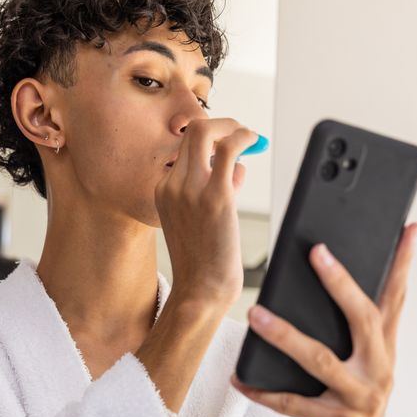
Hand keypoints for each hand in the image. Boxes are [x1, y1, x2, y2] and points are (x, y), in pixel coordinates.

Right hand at [155, 117, 258, 312]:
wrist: (200, 292)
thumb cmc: (204, 266)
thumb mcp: (201, 223)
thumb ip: (215, 192)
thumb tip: (236, 168)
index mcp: (163, 191)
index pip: (185, 149)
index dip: (210, 140)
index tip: (229, 143)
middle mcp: (173, 185)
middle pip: (191, 131)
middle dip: (221, 123)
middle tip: (240, 132)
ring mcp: (191, 189)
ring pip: (206, 131)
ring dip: (233, 127)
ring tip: (249, 136)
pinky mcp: (215, 196)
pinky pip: (229, 148)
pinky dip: (244, 137)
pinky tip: (253, 141)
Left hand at [230, 223, 416, 416]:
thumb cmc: (349, 415)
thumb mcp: (359, 373)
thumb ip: (352, 337)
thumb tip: (324, 290)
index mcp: (384, 353)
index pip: (396, 300)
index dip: (402, 263)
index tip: (409, 227)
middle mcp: (380, 372)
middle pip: (363, 318)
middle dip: (340, 283)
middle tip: (317, 252)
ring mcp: (361, 400)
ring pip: (320, 359)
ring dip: (284, 335)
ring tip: (255, 314)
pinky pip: (294, 404)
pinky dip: (264, 392)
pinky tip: (240, 379)